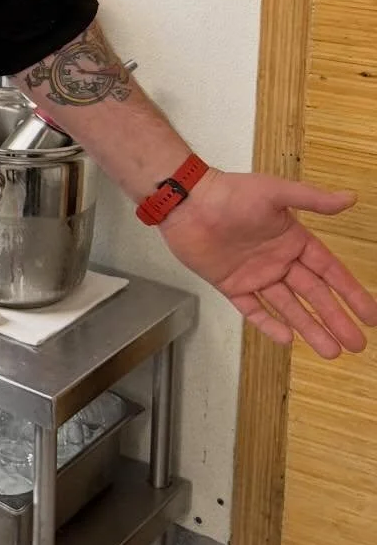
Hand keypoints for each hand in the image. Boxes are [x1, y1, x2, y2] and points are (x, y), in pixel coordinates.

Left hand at [161, 170, 376, 357]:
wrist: (186, 202)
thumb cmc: (230, 192)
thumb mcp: (275, 192)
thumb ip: (312, 199)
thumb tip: (350, 198)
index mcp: (293, 240)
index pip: (330, 272)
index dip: (351, 293)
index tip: (371, 316)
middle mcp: (278, 260)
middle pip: (314, 296)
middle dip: (336, 319)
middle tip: (357, 345)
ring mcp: (255, 275)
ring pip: (289, 307)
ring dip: (310, 328)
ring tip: (332, 352)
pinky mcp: (231, 285)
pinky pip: (253, 310)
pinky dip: (269, 324)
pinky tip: (287, 339)